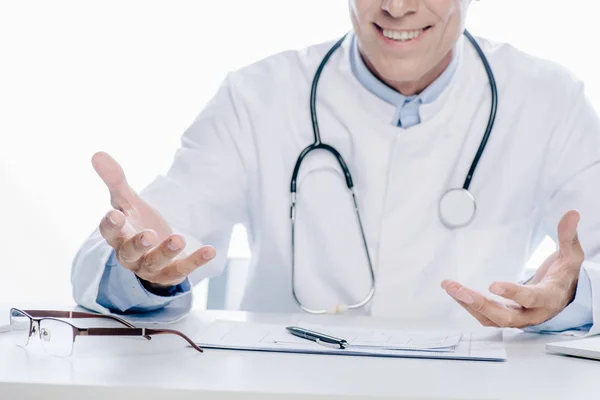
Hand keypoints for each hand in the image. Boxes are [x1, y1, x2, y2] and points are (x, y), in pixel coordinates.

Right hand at [92, 152, 215, 288]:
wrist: (156, 251)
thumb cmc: (137, 223)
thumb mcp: (128, 202)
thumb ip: (115, 180)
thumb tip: (97, 153)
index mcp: (118, 236)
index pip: (109, 232)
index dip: (111, 225)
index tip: (115, 214)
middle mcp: (130, 255)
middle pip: (129, 253)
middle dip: (138, 244)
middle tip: (149, 234)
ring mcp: (151, 267)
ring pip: (154, 263)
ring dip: (166, 252)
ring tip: (179, 239)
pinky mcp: (172, 273)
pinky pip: (183, 269)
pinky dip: (196, 260)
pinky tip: (210, 250)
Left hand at [442, 210, 584, 327]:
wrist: (565, 296)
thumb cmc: (565, 275)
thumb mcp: (571, 255)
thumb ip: (568, 235)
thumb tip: (571, 214)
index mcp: (549, 297)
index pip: (531, 298)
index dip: (513, 293)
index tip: (493, 285)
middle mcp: (533, 313)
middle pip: (505, 316)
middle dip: (479, 303)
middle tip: (458, 289)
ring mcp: (518, 318)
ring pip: (491, 319)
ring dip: (468, 304)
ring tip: (450, 287)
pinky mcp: (507, 317)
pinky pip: (485, 317)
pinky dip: (469, 306)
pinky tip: (455, 293)